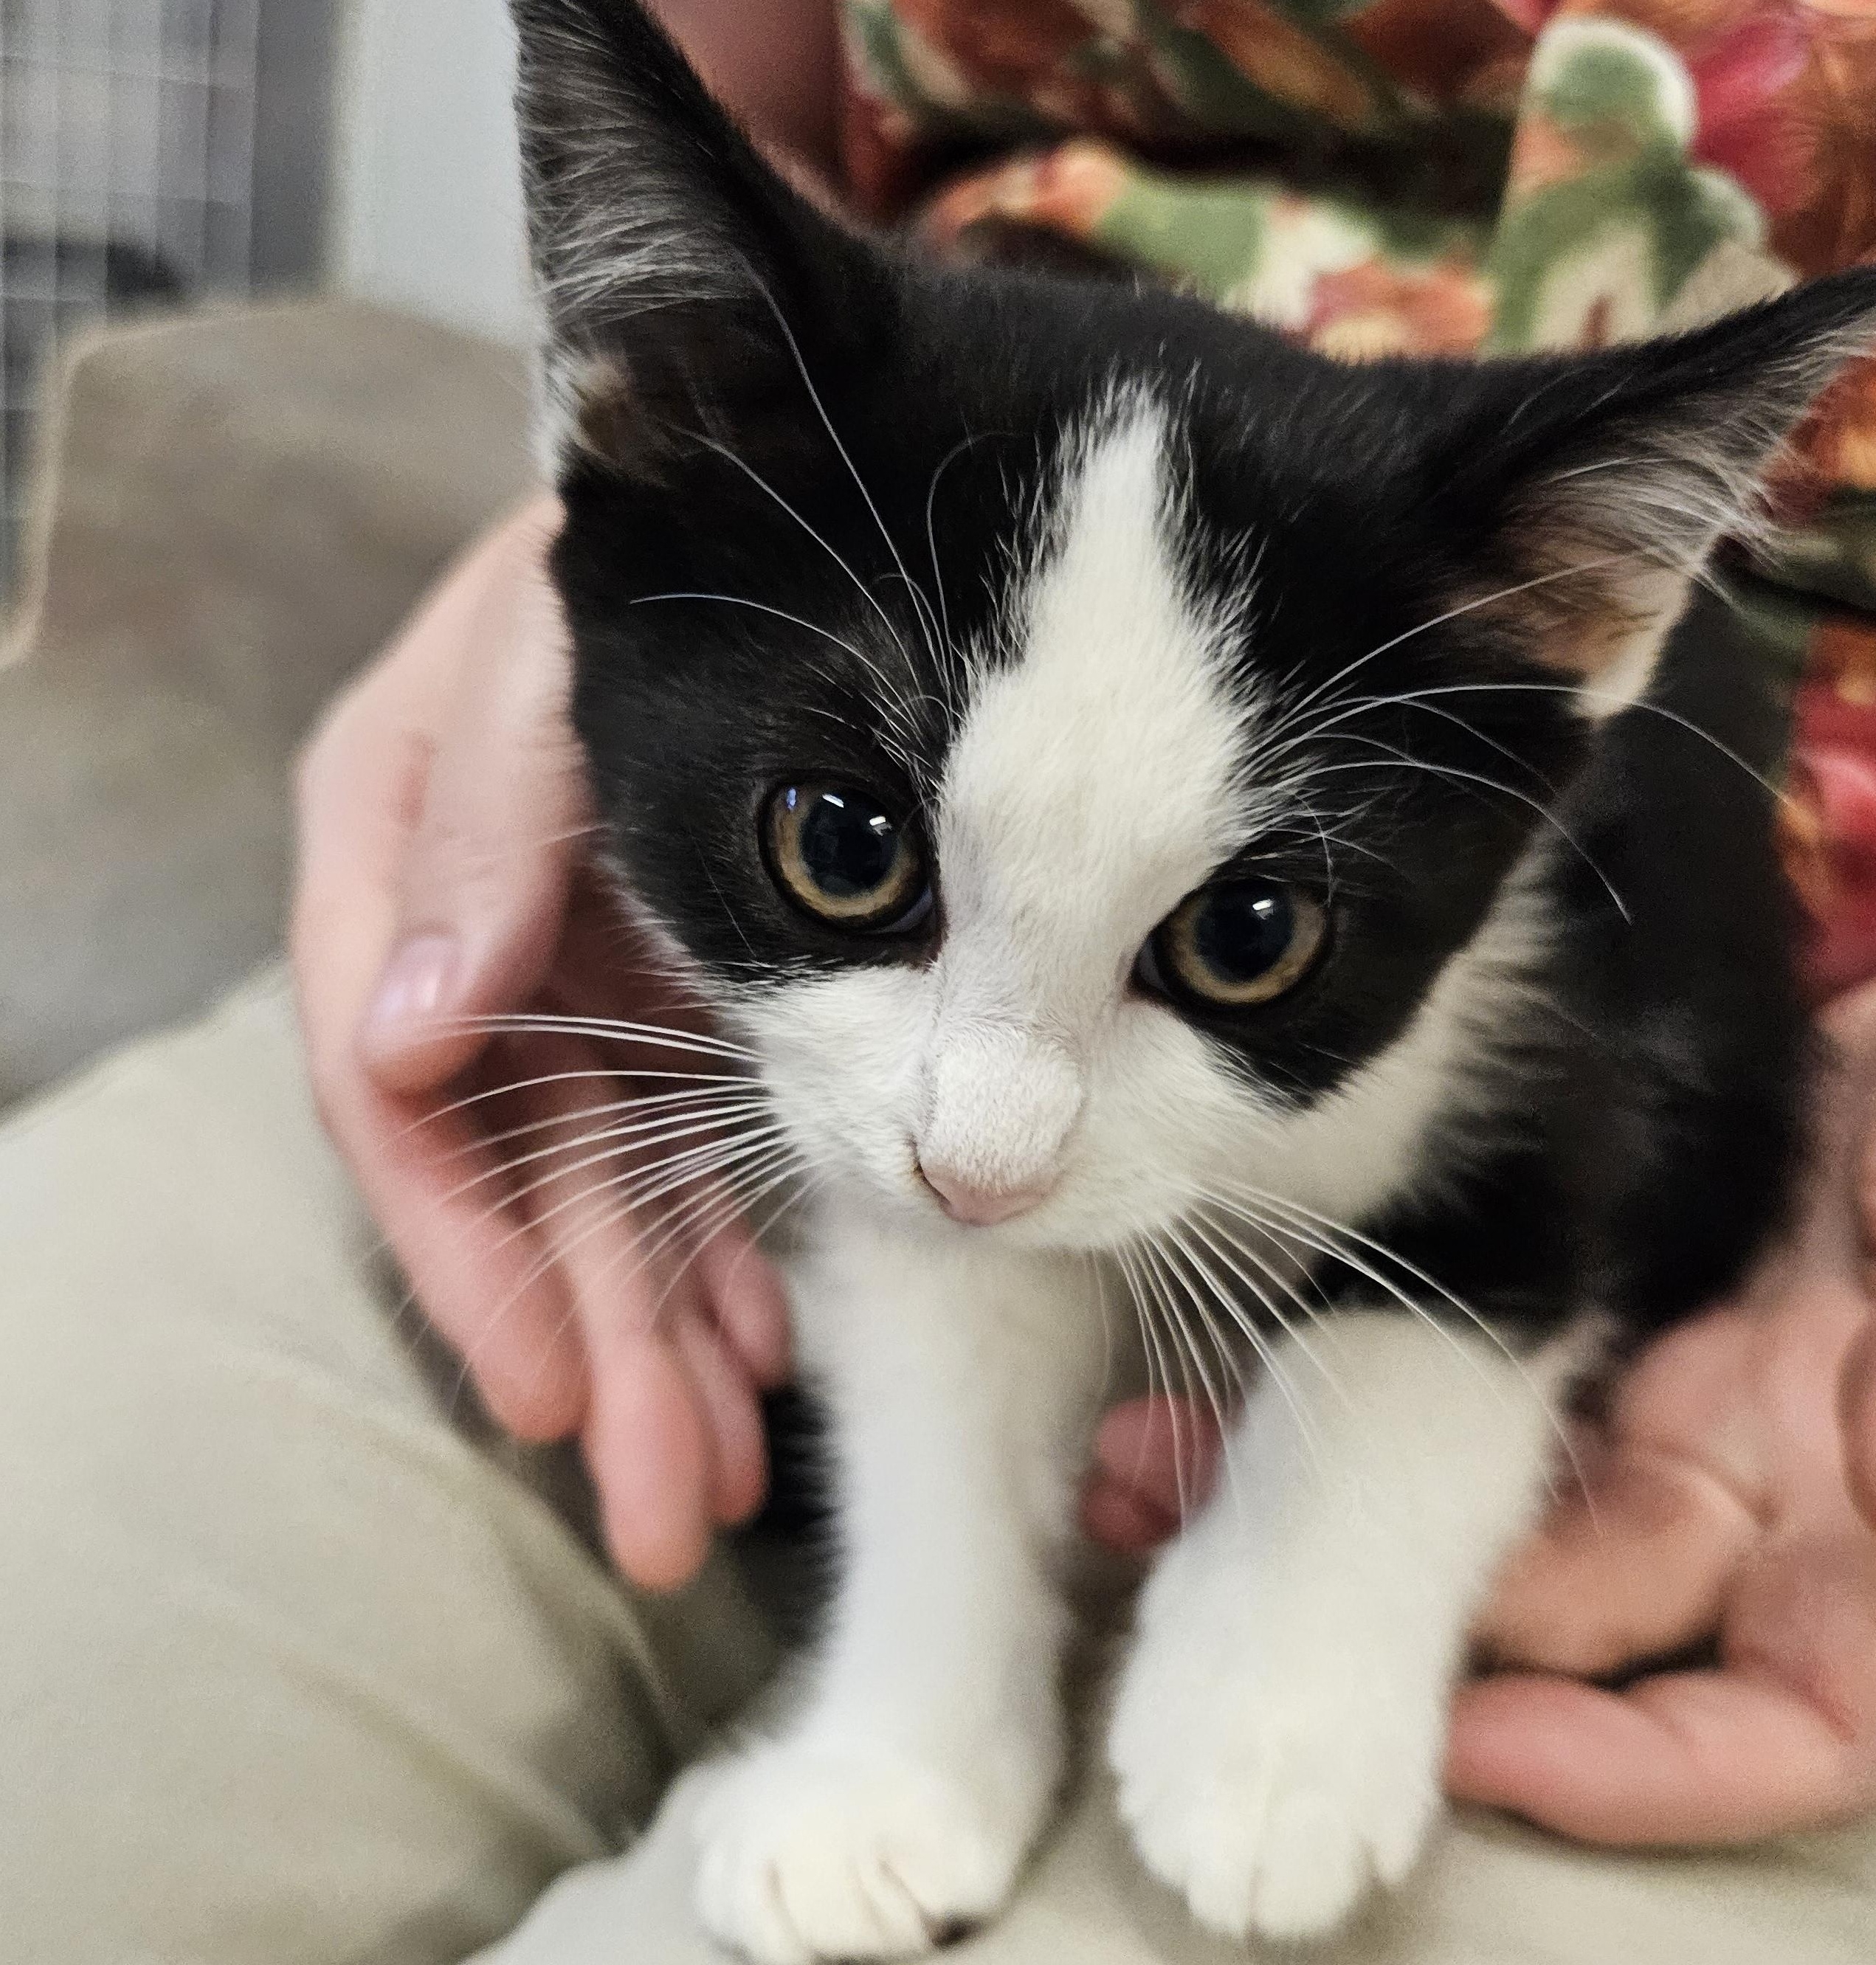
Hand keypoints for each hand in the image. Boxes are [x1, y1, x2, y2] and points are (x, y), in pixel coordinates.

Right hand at [292, 501, 788, 1589]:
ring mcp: (586, 975)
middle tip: (656, 1508)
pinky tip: (762, 1349)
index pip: (402, 1091)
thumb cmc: (617, 563)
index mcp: (401, 859)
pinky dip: (726, 1252)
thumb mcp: (533, 660)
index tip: (537, 1383)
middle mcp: (484, 942)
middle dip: (589, 1350)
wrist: (747, 513)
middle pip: (520, 1186)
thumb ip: (482, 823)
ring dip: (661, 1340)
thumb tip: (413, 1031)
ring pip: (611, 1194)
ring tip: (714, 1476)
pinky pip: (689, 1147)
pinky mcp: (681, 988)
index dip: (466, 1252)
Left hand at [1085, 945, 1875, 1841]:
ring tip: (1136, 1464)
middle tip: (1204, 1556)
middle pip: (1552, 1627)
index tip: (1473, 1744)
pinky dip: (1302, 1406)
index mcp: (1863, 1505)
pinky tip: (1190, 1385)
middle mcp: (1734, 1479)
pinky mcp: (1546, 1312)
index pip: (1776, 1724)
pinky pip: (1409, 1387)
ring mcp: (1630, 1399)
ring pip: (1453, 1516)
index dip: (1638, 1771)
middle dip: (1386, 1626)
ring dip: (1293, 1512)